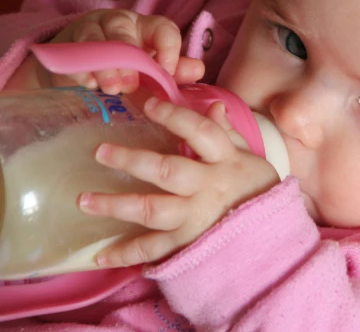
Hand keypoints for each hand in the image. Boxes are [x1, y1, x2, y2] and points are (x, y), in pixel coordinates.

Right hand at [6, 9, 203, 92]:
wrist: (80, 70)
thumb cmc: (126, 70)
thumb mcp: (151, 70)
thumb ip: (174, 71)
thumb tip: (198, 70)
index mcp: (146, 28)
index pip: (163, 28)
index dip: (168, 48)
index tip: (167, 71)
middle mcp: (118, 23)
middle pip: (123, 30)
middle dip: (128, 58)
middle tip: (131, 86)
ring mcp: (89, 32)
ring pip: (95, 39)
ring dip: (104, 65)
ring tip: (110, 88)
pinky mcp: (66, 47)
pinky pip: (72, 54)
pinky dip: (80, 69)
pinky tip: (88, 85)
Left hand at [77, 97, 280, 267]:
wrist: (274, 240)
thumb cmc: (259, 192)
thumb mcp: (250, 159)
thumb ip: (228, 133)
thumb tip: (213, 104)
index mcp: (225, 160)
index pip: (199, 131)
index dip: (174, 116)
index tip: (149, 104)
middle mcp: (208, 188)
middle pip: (167, 171)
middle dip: (132, 160)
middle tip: (100, 151)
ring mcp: (196, 219)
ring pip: (152, 210)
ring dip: (116, 205)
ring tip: (85, 200)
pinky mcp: (189, 246)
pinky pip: (154, 250)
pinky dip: (127, 254)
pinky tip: (102, 254)